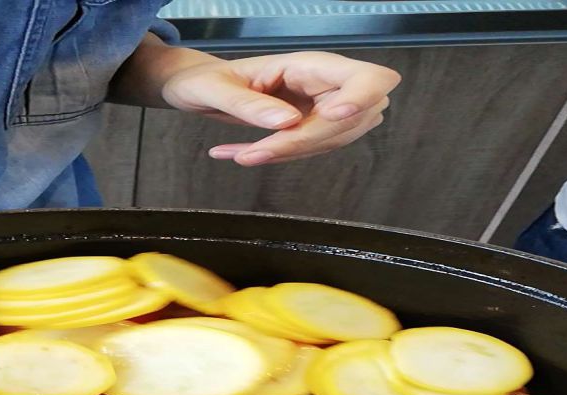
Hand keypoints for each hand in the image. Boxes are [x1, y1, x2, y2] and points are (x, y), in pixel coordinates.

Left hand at [160, 52, 400, 165]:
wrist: (198, 90)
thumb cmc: (207, 80)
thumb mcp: (217, 90)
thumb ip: (250, 104)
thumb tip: (286, 123)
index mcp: (310, 65)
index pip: (367, 78)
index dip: (363, 97)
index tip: (334, 114)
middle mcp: (323, 87)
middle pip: (351, 122)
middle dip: (307, 141)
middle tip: (254, 152)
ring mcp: (319, 110)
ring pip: (330, 143)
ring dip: (288, 154)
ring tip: (242, 154)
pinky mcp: (308, 130)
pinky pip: (307, 151)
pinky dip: (277, 157)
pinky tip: (240, 154)